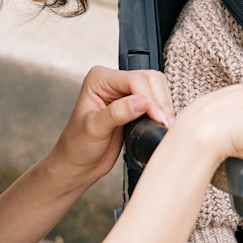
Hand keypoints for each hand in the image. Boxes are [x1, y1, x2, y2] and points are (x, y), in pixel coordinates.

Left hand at [49, 66, 174, 189]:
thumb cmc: (77, 145)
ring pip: (156, 86)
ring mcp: (125, 92)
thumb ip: (117, 113)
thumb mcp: (94, 129)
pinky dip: (163, 110)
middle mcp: (113, 81)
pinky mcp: (134, 104)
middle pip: (149, 79)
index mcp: (99, 79)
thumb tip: (142, 102)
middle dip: (159, 100)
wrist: (79, 163)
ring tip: (164, 124)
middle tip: (164, 122)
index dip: (149, 98)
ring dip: (164, 104)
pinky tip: (161, 123)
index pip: (134, 79)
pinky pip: (156, 99)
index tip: (157, 117)